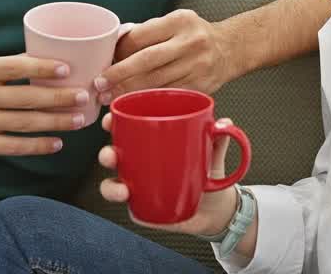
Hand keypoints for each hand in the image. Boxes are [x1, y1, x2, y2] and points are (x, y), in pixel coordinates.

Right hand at [0, 54, 90, 159]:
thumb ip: (7, 67)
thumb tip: (49, 59)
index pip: (15, 66)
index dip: (42, 67)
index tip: (68, 68)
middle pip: (25, 97)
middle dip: (58, 97)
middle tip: (83, 96)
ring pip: (24, 123)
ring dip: (55, 122)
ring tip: (77, 120)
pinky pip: (14, 146)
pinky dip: (37, 145)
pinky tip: (56, 143)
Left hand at [95, 9, 234, 102]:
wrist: (231, 48)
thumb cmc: (194, 35)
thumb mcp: (175, 22)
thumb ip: (149, 32)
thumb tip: (113, 49)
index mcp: (180, 21)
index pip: (141, 36)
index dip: (120, 51)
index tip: (104, 62)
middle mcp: (190, 42)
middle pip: (147, 61)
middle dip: (120, 74)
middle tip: (100, 84)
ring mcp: (198, 66)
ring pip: (156, 82)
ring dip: (130, 92)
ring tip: (110, 98)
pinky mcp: (201, 86)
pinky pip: (169, 95)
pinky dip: (149, 101)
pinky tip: (134, 104)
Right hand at [97, 112, 240, 236]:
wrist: (219, 208)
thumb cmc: (210, 172)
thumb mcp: (213, 153)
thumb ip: (219, 139)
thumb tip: (224, 123)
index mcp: (151, 144)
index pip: (127, 130)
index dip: (113, 123)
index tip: (110, 119)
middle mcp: (140, 165)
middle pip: (114, 156)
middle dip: (106, 154)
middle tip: (112, 156)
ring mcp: (140, 188)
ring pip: (114, 185)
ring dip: (111, 187)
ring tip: (124, 190)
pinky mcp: (146, 209)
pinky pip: (131, 209)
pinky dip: (129, 209)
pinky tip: (133, 205)